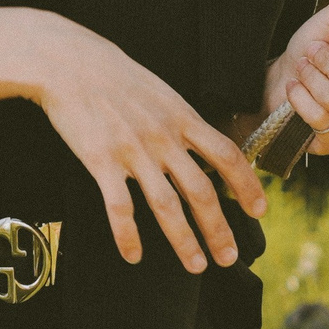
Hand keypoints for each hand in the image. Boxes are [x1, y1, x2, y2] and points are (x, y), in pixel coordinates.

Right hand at [24, 15, 267, 271]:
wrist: (68, 61)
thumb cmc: (114, 74)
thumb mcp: (160, 91)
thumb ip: (181, 120)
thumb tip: (203, 146)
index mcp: (182, 117)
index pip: (227, 155)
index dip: (247, 185)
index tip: (259, 210)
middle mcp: (163, 137)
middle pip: (201, 191)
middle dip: (219, 229)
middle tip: (229, 257)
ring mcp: (133, 150)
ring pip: (166, 206)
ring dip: (185, 241)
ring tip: (196, 266)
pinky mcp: (101, 160)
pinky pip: (119, 206)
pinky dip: (128, 235)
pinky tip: (134, 255)